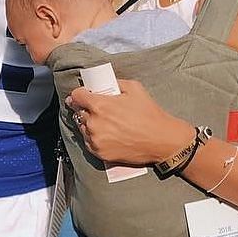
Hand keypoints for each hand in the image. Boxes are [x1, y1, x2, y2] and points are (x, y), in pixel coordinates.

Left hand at [66, 79, 192, 165]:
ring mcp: (96, 140)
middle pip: (78, 112)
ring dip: (88, 124)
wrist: (161, 140)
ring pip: (83, 128)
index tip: (83, 95)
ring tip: (103, 122)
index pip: (76, 96)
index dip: (79, 94)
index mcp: (100, 105)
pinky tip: (105, 134)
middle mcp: (94, 123)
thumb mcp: (134, 88)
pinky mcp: (100, 153)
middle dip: (85, 108)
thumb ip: (115, 83)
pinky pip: (89, 142)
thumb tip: (104, 83)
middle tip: (96, 109)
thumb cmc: (149, 114)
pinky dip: (93, 137)